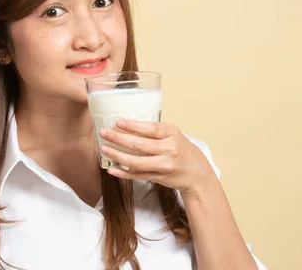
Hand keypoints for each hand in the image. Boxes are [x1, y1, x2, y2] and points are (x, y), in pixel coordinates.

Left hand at [99, 120, 215, 196]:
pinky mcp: (159, 177)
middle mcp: (169, 149)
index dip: (133, 126)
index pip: (150, 129)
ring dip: (117, 156)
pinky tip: (112, 169)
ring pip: (136, 162)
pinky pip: (138, 175)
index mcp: (172, 134)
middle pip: (139, 145)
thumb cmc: (181, 149)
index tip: (118, 122)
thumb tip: (126, 125)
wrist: (197, 173)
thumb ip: (154, 131)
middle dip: (118, 139)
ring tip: (104, 149)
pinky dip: (123, 173)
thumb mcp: (173, 135)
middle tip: (103, 133)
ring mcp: (164, 165)